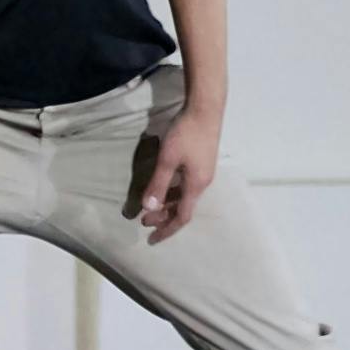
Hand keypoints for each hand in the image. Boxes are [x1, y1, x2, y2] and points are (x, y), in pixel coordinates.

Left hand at [137, 105, 221, 241]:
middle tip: (143, 221)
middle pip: (183, 208)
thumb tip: (149, 208)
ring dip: (168, 204)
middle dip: (164, 218)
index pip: (181, 217)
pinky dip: (173, 192)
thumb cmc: (185, 134)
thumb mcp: (168, 159)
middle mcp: (202, 183)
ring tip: (151, 207)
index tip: (151, 239)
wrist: (205, 110)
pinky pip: (187, 186)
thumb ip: (158, 184)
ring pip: (185, 197)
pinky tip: (164, 187)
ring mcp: (204, 172)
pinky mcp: (202, 162)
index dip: (166, 230)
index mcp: (196, 185)